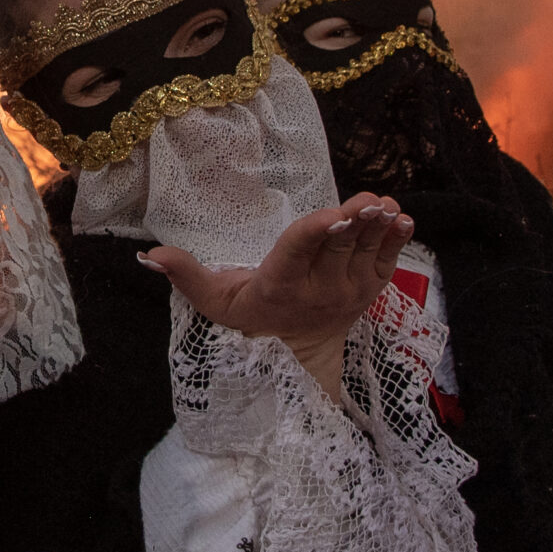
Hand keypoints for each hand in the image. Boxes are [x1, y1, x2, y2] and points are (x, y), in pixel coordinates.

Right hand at [140, 194, 412, 390]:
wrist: (299, 351)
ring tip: (385, 204)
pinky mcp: (371, 290)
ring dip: (378, 227)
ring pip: (365, 252)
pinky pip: (387, 261)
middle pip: (337, 250)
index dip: (315, 234)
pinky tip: (403, 218)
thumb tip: (150, 255)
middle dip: (354, 224)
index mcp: (279, 286)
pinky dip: (395, 240)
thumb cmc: (252, 315)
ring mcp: (349, 292)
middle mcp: (319, 291)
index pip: (297, 254)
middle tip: (368, 200)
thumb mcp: (215, 301)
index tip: (332, 216)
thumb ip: (185, 275)